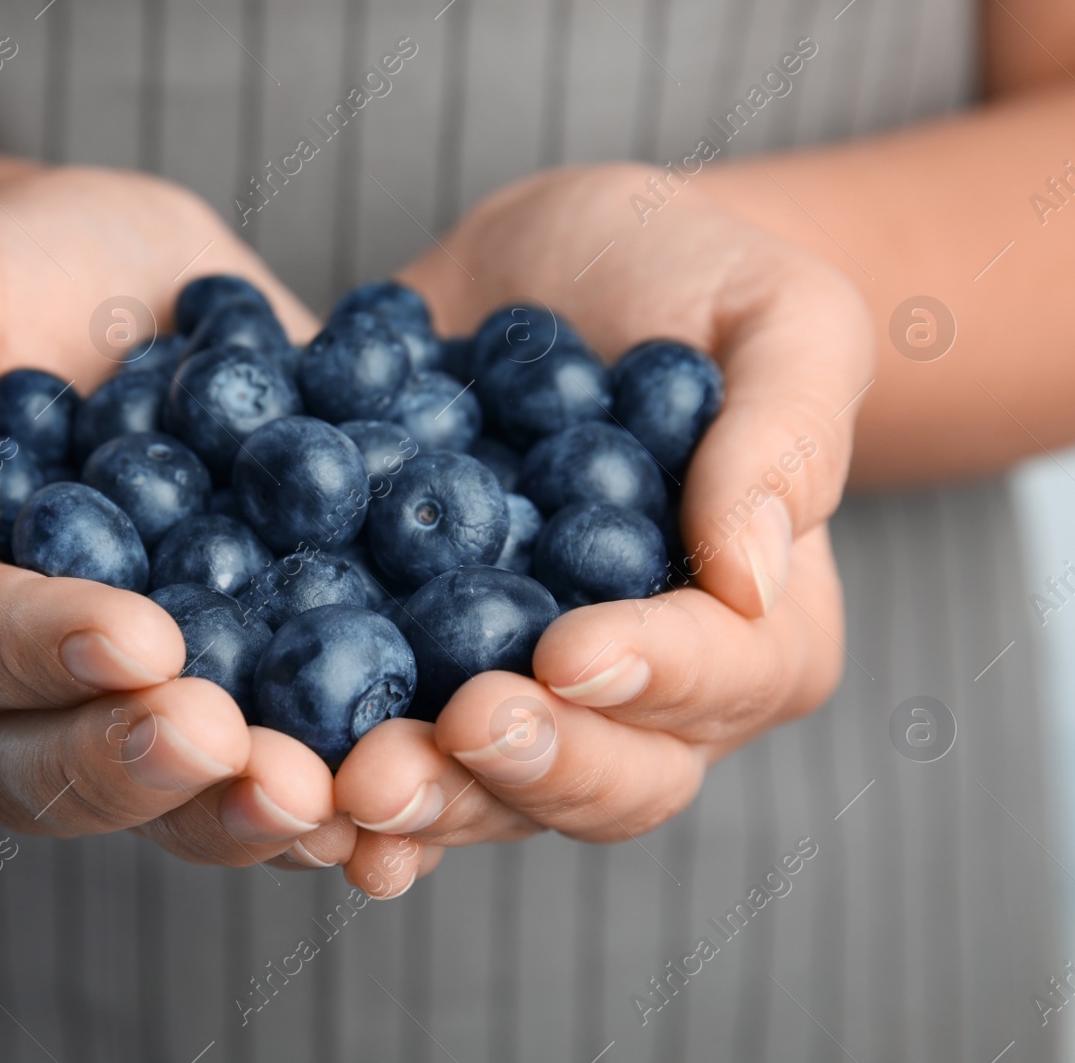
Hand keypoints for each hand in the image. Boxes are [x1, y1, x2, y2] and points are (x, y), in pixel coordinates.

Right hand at [0, 167, 353, 869]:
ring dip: (248, 811)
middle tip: (240, 753)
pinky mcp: (240, 691)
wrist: (133, 292)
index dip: (43, 655)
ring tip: (336, 798)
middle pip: (50, 774)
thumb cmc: (6, 283)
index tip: (138, 636)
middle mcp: (11, 692)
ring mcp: (131, 706)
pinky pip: (277, 761)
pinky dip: (341, 786)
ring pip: (169, 802)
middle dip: (146, 769)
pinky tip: (413, 788)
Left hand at [332, 165, 872, 890]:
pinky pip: (391, 742)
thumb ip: (785, 435)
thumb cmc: (695, 279)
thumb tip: (751, 575)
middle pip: (608, 778)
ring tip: (346, 785)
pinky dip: (340, 778)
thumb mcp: (779, 318)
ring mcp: (528, 696)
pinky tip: (289, 787)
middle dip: (525, 768)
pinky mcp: (425, 671)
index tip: (566, 650)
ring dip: (421, 797)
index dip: (649, 675)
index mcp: (762, 629)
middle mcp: (650, 697)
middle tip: (445, 735)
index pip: (722, 677)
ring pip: (491, 790)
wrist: (546, 278)